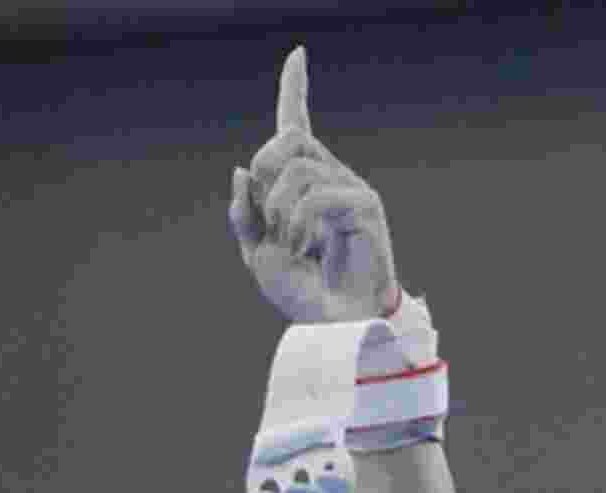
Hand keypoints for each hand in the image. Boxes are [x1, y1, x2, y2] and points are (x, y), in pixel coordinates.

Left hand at [229, 47, 400, 324]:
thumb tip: (240, 170)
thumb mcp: (257, 254)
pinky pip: (320, 194)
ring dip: (280, 208)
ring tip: (290, 245)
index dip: (295, 90)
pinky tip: (305, 248)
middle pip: (289, 138)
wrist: (331, 324)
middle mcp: (331, 178)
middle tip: (267, 220)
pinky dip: (300, 222)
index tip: (298, 55)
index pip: (298, 126)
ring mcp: (350, 190)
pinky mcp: (365, 207)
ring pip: (299, 167)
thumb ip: (244, 215)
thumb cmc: (302, 293)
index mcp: (306, 186)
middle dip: (263, 173)